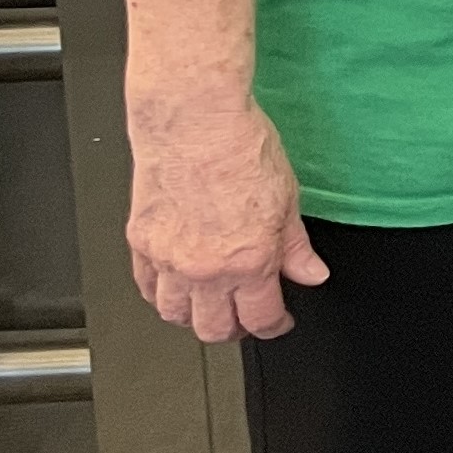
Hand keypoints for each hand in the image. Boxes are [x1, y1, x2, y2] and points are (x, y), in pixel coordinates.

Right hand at [125, 95, 328, 342]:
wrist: (194, 122)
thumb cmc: (241, 149)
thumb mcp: (288, 199)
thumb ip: (297, 247)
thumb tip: (311, 273)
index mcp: (248, 261)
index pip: (260, 319)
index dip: (274, 326)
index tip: (279, 321)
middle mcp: (204, 268)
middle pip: (213, 329)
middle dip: (234, 330)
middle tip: (246, 317)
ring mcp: (168, 259)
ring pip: (174, 314)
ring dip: (194, 317)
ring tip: (211, 305)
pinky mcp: (141, 243)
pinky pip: (146, 287)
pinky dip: (161, 294)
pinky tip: (175, 285)